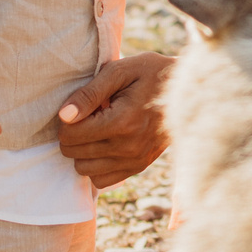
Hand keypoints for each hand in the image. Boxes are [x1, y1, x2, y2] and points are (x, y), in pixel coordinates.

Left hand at [56, 52, 172, 187]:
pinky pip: (100, 179)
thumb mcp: (119, 71)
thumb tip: (64, 116)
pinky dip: (96, 164)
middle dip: (73, 134)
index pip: (71, 134)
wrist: (187, 91)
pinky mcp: (138, 167)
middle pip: (73, 153)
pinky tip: (105, 144)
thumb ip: (89, 93)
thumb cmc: (150, 74)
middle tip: (90, 116)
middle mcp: (128, 147)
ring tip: (98, 129)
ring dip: (83, 150)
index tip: (81, 107)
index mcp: (122, 122)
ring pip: (83, 169)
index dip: (67, 120)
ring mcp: (134, 161)